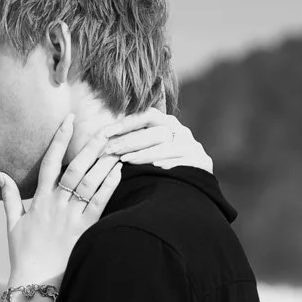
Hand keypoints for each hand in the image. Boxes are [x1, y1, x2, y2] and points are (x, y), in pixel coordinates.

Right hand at [0, 115, 124, 286]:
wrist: (35, 281)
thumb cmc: (23, 253)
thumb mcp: (12, 222)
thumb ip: (8, 194)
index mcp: (39, 200)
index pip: (50, 162)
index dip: (59, 139)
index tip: (69, 121)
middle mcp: (56, 204)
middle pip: (74, 168)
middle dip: (90, 146)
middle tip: (104, 128)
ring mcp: (71, 216)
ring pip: (89, 183)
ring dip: (104, 163)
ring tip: (117, 146)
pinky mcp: (84, 230)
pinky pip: (99, 203)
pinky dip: (109, 186)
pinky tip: (118, 171)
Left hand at [97, 110, 212, 172]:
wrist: (192, 186)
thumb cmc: (161, 165)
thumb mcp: (147, 149)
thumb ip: (131, 140)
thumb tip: (101, 135)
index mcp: (167, 123)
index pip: (147, 115)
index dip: (127, 122)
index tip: (105, 132)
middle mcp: (180, 131)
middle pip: (155, 130)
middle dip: (130, 140)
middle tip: (111, 150)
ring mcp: (191, 145)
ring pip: (166, 145)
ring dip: (144, 153)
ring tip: (126, 160)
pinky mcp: (200, 161)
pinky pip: (182, 159)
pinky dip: (167, 162)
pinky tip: (155, 167)